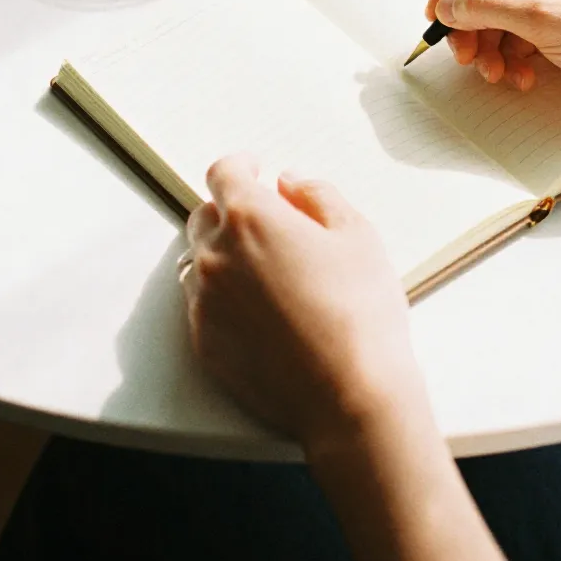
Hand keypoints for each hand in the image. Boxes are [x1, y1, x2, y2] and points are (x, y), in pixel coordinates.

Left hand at [181, 154, 422, 452]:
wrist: (350, 395)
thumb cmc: (360, 313)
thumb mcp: (356, 234)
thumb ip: (317, 195)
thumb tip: (290, 182)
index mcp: (250, 218)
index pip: (223, 173)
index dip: (241, 165)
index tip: (255, 168)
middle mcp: (216, 256)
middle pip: (205, 216)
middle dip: (232, 211)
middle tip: (269, 224)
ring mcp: (205, 302)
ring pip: (200, 262)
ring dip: (225, 255)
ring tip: (268, 272)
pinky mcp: (204, 342)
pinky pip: (203, 304)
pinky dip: (224, 296)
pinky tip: (262, 311)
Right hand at [426, 0, 560, 123]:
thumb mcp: (547, 16)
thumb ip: (487, 5)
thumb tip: (447, 3)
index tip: (442, 5)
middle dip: (466, 15)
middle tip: (462, 49)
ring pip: (491, 11)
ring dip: (484, 43)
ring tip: (493, 70)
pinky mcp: (556, 27)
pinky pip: (511, 36)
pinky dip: (507, 58)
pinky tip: (520, 76)